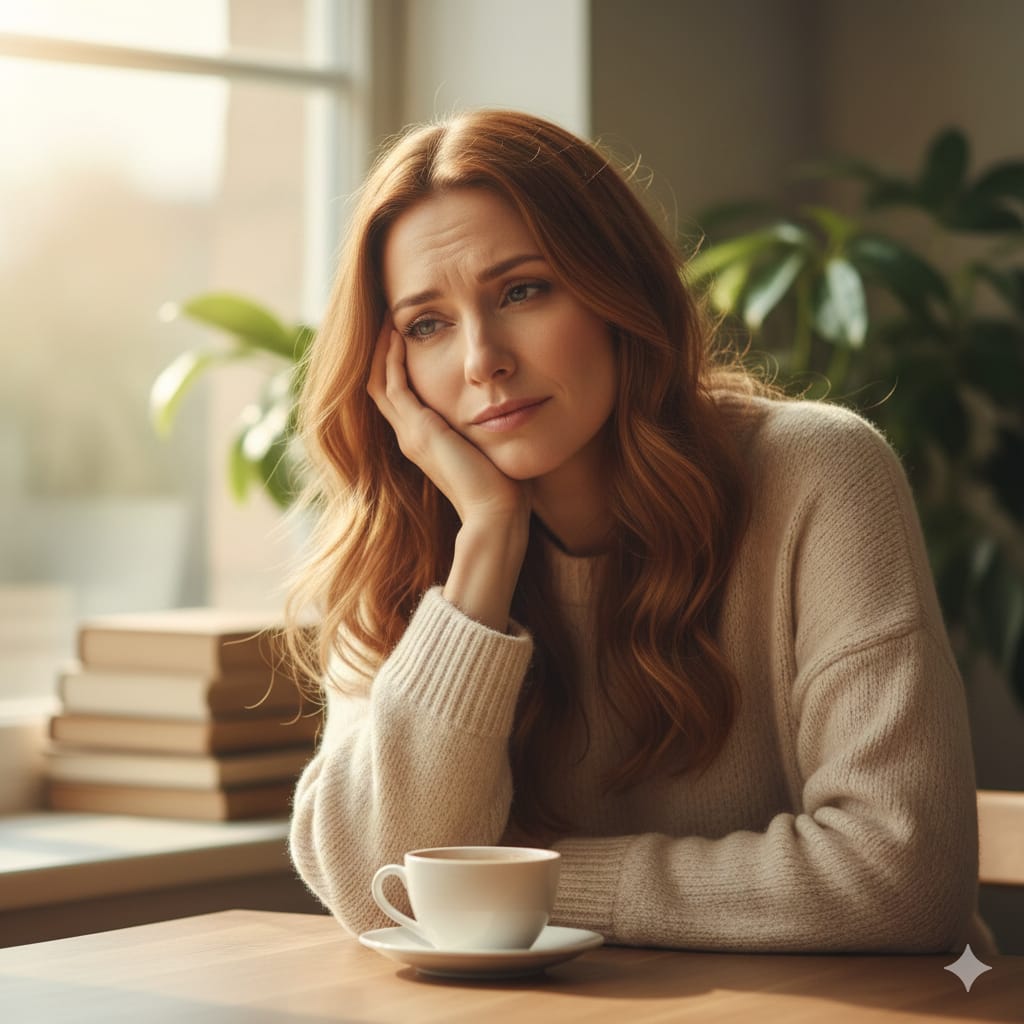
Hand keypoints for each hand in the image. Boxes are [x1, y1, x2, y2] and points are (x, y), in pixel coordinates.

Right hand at [367, 321, 529, 530]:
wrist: (495, 511)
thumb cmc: (502, 484)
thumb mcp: (487, 444)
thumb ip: (484, 424)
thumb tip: (503, 403)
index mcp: (423, 440)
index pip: (397, 394)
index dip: (394, 363)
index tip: (405, 332)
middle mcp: (409, 436)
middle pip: (379, 384)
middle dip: (382, 351)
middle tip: (387, 317)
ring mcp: (409, 434)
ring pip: (379, 381)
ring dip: (382, 349)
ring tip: (388, 318)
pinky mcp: (418, 431)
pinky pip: (392, 386)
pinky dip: (392, 359)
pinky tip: (399, 335)